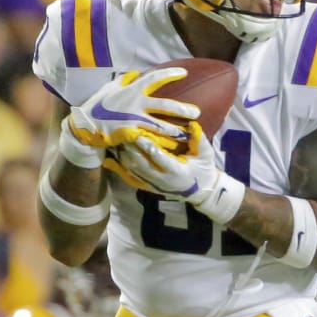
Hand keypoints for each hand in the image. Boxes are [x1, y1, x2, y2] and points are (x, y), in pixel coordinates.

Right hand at [66, 67, 199, 153]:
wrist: (86, 124)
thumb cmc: (98, 105)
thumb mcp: (110, 88)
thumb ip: (124, 81)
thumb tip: (135, 73)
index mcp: (132, 89)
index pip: (155, 78)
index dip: (170, 74)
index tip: (184, 73)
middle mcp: (135, 103)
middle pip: (164, 105)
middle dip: (182, 109)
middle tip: (197, 113)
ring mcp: (133, 119)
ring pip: (161, 125)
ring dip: (176, 130)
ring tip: (188, 133)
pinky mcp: (131, 133)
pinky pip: (150, 139)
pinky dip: (162, 143)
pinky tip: (173, 146)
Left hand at [117, 128, 247, 224]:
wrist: (201, 191)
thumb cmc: (203, 169)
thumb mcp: (206, 155)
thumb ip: (199, 141)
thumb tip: (193, 125)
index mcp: (177, 171)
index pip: (159, 158)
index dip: (147, 146)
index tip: (138, 133)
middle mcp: (163, 180)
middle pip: (141, 164)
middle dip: (130, 149)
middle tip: (121, 134)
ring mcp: (154, 185)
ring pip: (134, 172)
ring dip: (123, 157)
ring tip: (115, 142)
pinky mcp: (148, 188)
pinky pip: (131, 179)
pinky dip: (120, 170)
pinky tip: (110, 161)